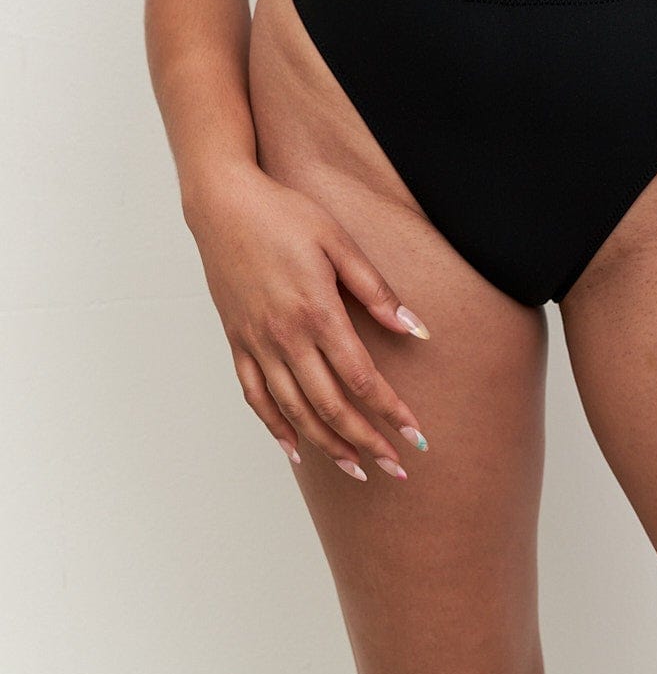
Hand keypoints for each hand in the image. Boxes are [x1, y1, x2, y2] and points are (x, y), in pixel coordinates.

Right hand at [187, 163, 431, 480]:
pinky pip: (256, 398)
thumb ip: (376, 290)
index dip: (390, 410)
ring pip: (294, 411)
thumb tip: (416, 329)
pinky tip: (296, 448)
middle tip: (396, 467)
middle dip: (366, 441)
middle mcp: (285, 337)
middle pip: (330, 405)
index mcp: (316, 311)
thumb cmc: (284, 214)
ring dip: (328, 445)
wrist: (223, 203)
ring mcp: (257, 343)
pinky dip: (276, 428)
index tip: (416, 435)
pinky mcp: (237, 342)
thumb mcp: (338, 241)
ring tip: (357, 469)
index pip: (361, 377)